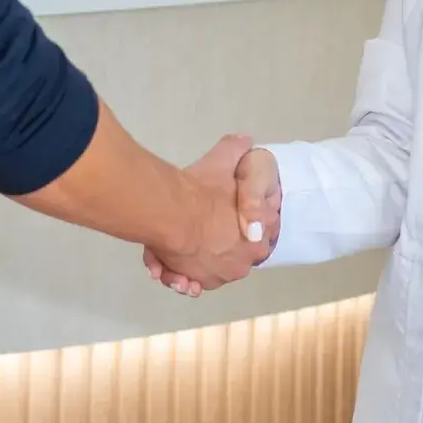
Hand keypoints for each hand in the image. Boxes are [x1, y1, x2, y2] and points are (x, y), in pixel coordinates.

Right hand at [144, 140, 280, 296]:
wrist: (172, 212)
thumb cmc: (203, 188)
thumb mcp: (224, 159)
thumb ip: (236, 149)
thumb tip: (244, 141)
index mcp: (257, 240)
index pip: (254, 237)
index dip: (235, 224)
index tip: (217, 213)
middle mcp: (241, 264)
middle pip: (226, 254)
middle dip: (210, 246)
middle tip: (193, 230)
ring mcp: (216, 276)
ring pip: (203, 269)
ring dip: (190, 263)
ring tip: (176, 247)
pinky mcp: (193, 282)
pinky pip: (186, 279)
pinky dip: (177, 274)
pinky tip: (164, 265)